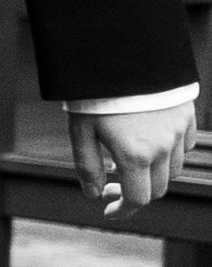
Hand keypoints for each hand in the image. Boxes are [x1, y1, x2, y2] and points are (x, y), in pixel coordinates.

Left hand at [75, 94, 196, 215]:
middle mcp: (162, 147)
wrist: (123, 55)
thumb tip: (93, 194)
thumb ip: (87, 166)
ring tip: (125, 160)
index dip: (123, 211)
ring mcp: (178, 132)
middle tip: (110, 184)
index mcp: (134, 155)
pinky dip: (169, 154)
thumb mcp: (80, 131)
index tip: (109, 211)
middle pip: (158, 188)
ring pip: (173, 169)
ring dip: (152, 174)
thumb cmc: (96, 93)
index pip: (138, 198)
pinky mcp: (187, 117)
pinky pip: (185, 147)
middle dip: (135, 193)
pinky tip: (149, 145)